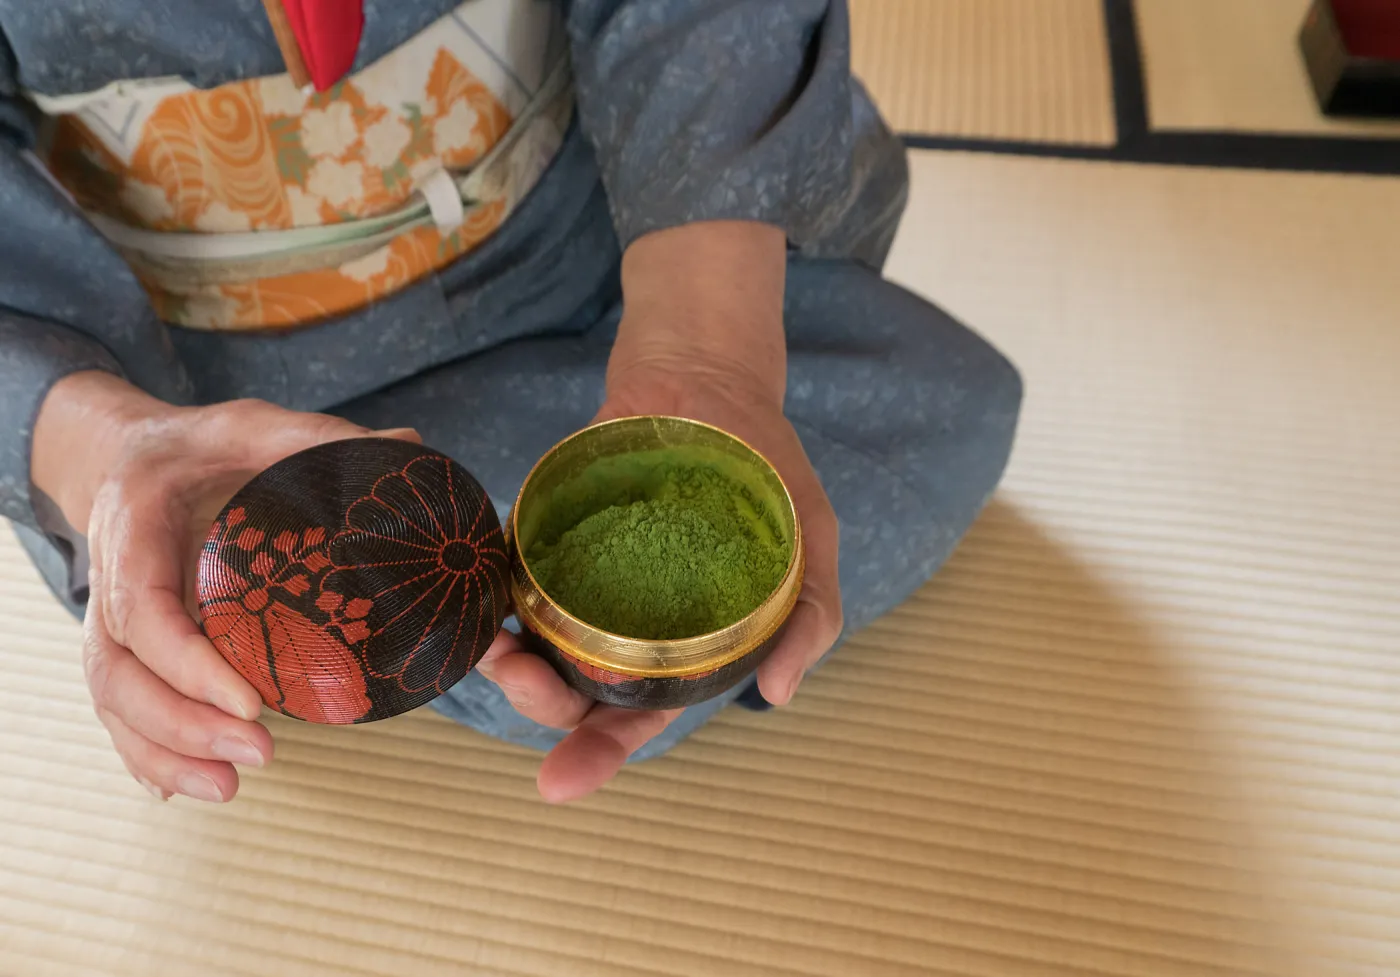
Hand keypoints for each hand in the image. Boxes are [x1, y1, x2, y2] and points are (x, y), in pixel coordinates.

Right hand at [31, 372, 418, 801]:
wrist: (136, 457)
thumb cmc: (203, 446)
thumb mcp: (253, 426)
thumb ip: (320, 439)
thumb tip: (411, 449)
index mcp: (135, 524)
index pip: (143, 608)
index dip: (188, 663)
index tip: (251, 701)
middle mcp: (111, 579)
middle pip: (118, 671)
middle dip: (181, 725)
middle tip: (260, 755)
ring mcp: (113, 619)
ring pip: (114, 701)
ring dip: (166, 752)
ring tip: (228, 790)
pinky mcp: (127, 648)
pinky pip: (122, 709)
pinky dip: (148, 753)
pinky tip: (185, 788)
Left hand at [475, 222, 842, 802]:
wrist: (710, 377)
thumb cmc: (766, 471)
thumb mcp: (810, 540)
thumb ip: (809, 617)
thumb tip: (777, 693)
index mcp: (680, 646)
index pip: (638, 716)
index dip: (601, 753)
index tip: (558, 780)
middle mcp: (621, 622)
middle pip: (572, 687)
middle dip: (540, 704)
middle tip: (521, 684)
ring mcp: (579, 576)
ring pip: (531, 637)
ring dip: (504, 656)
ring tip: (493, 649)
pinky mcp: (546, 528)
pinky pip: (507, 570)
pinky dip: (485, 592)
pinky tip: (472, 596)